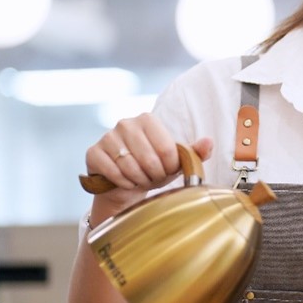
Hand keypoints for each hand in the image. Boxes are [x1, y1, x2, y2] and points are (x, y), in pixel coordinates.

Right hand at [85, 114, 213, 204]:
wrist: (126, 183)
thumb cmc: (154, 168)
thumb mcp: (176, 161)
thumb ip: (195, 152)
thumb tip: (209, 142)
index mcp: (148, 119)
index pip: (167, 149)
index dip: (169, 167)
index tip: (167, 170)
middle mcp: (125, 123)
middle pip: (149, 159)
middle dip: (155, 175)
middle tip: (153, 178)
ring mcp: (107, 137)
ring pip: (130, 167)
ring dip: (139, 180)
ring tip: (140, 179)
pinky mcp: (93, 153)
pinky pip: (113, 173)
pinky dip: (123, 183)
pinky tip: (125, 181)